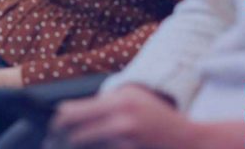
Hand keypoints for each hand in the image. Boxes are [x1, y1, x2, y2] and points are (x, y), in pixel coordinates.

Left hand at [45, 84, 187, 148]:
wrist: (190, 140)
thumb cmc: (157, 118)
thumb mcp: (132, 100)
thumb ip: (103, 105)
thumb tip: (68, 113)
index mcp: (118, 101)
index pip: (73, 111)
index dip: (58, 122)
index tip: (54, 128)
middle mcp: (122, 119)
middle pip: (76, 135)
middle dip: (64, 141)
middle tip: (56, 143)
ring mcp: (127, 140)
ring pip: (87, 148)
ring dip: (79, 148)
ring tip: (70, 146)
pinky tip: (95, 148)